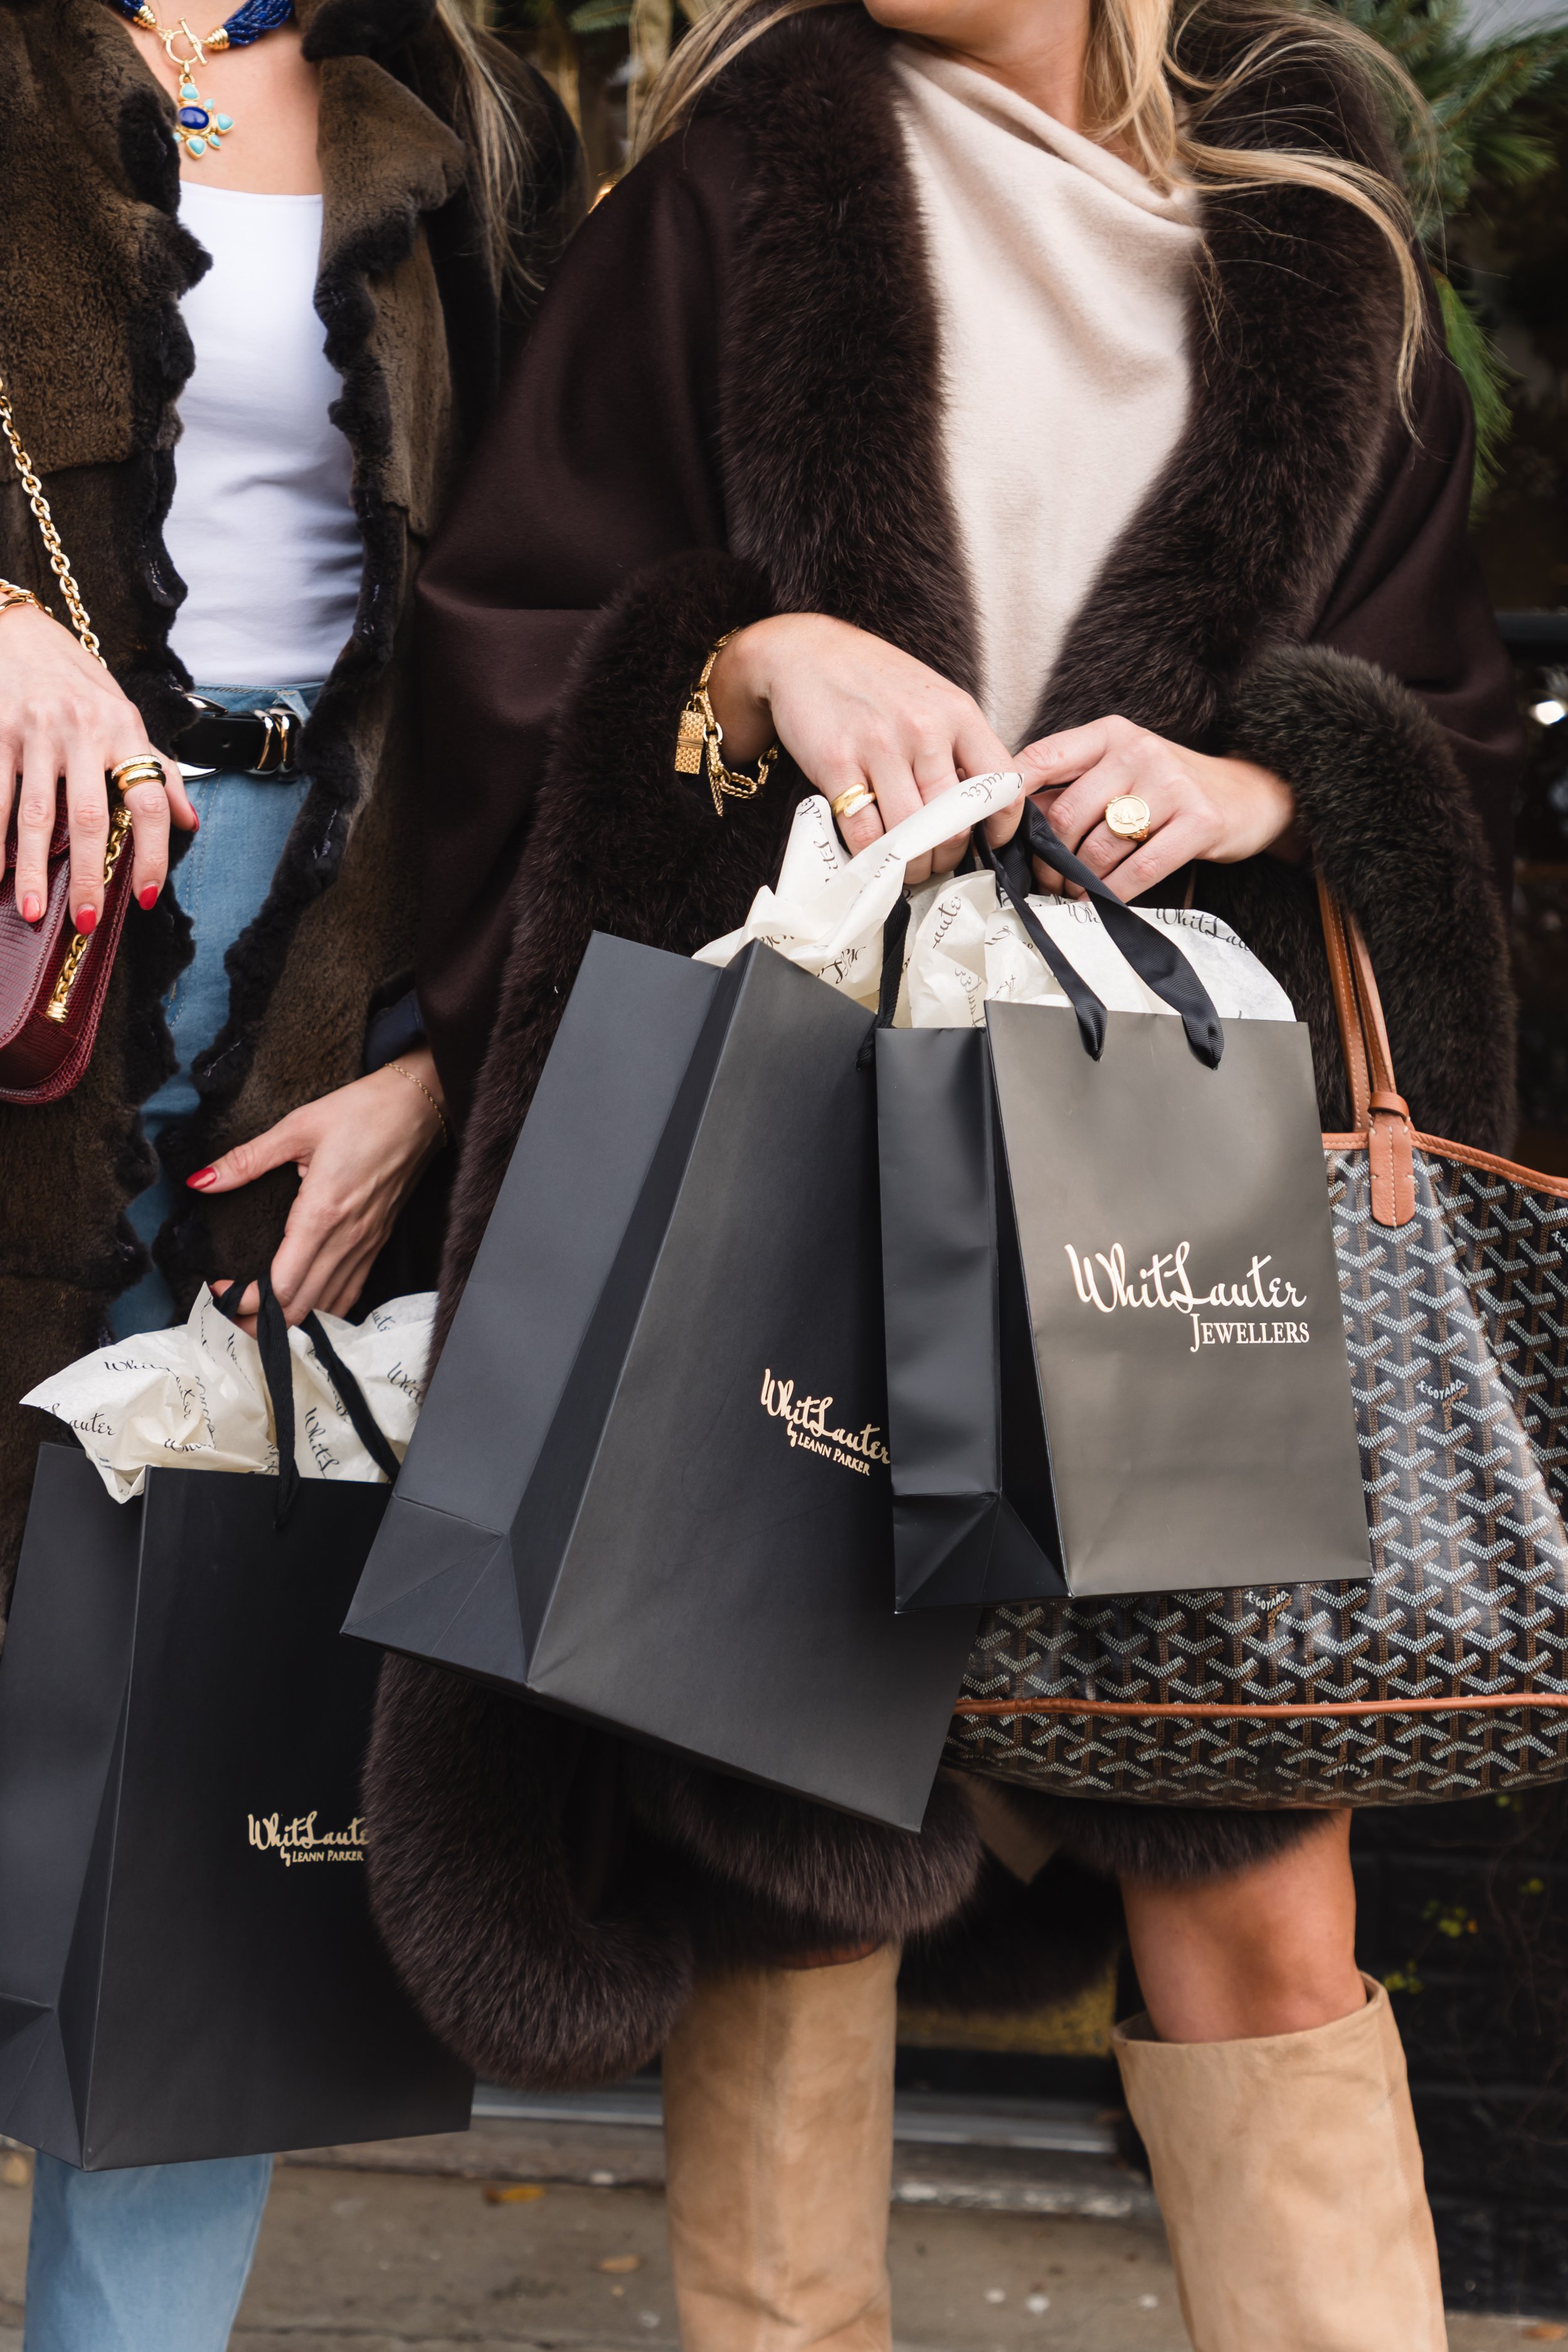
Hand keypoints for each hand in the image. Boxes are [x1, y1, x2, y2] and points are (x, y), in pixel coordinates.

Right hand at [0, 603, 197, 928]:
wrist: (18, 631)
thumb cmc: (77, 680)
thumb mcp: (125, 715)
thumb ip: (157, 768)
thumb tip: (190, 821)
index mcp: (123, 730)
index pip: (150, 799)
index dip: (154, 852)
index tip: (148, 896)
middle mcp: (81, 731)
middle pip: (88, 817)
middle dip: (86, 875)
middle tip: (86, 921)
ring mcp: (34, 731)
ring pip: (33, 813)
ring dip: (31, 868)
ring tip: (32, 911)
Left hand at [190, 1052, 447, 1328]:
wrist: (420, 1107)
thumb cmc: (362, 1112)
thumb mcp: (297, 1126)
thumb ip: (246, 1159)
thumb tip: (200, 1180)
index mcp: (321, 1213)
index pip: (280, 1285)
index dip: (245, 1302)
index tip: (219, 1293)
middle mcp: (346, 1239)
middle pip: (301, 1307)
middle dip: (260, 1324)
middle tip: (228, 1318)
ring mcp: (366, 1245)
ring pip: (327, 1307)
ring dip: (291, 1322)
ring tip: (258, 1320)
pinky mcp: (378, 1242)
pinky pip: (350, 1292)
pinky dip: (324, 1310)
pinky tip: (305, 1309)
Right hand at [707, 614, 1021, 884]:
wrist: (807, 654)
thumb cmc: (873, 682)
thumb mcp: (932, 700)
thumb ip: (958, 747)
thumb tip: (978, 809)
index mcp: (958, 714)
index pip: (1003, 787)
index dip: (1000, 830)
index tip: (986, 845)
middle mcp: (925, 729)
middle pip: (955, 823)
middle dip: (947, 858)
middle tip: (935, 863)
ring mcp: (880, 746)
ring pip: (911, 835)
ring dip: (911, 864)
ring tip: (905, 865)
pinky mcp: (837, 762)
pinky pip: (864, 831)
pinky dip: (870, 855)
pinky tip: (872, 854)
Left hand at [1015, 716, 1301, 899]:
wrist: (1250, 795)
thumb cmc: (1170, 788)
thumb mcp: (1122, 768)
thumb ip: (1074, 784)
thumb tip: (1014, 821)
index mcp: (1111, 734)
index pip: (1042, 759)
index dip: (1012, 799)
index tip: (998, 832)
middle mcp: (1139, 751)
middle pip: (1066, 813)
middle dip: (1047, 858)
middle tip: (1045, 881)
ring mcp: (1172, 785)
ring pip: (1099, 846)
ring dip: (1078, 881)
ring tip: (1073, 893)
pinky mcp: (1199, 822)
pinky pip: (1139, 869)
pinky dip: (1113, 893)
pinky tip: (1103, 901)